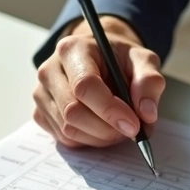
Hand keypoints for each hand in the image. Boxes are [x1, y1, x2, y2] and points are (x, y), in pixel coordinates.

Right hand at [33, 16, 163, 147]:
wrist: (99, 57)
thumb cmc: (118, 59)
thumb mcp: (142, 60)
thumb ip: (149, 82)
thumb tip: (146, 114)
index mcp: (73, 49)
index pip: (85, 85)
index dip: (110, 110)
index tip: (134, 125)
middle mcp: (50, 70)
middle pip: (73, 112)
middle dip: (107, 129)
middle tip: (131, 130)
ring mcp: (41, 93)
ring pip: (68, 130)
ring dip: (100, 137)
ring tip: (118, 126)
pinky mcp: (41, 113)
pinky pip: (64, 139)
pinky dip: (88, 140)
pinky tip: (101, 127)